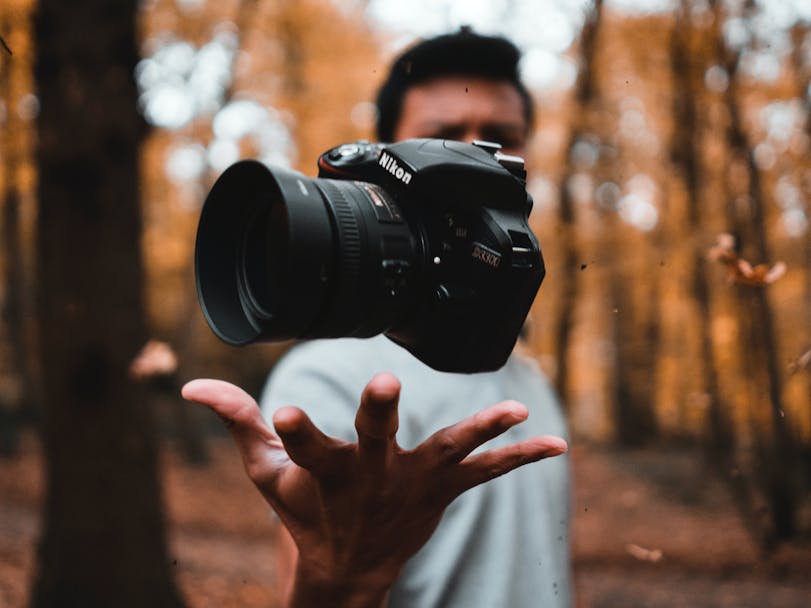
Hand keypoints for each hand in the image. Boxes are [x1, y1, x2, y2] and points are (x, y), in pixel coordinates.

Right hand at [182, 373, 566, 607]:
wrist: (347, 570)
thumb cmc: (303, 513)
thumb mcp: (265, 473)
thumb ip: (236, 422)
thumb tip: (189, 385)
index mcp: (324, 473)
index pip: (301, 448)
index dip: (294, 430)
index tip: (284, 411)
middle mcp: (370, 478)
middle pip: (374, 442)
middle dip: (379, 415)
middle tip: (385, 387)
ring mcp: (412, 485)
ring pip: (447, 452)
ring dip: (478, 431)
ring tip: (514, 411)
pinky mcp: (442, 491)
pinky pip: (486, 473)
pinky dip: (520, 458)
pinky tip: (558, 444)